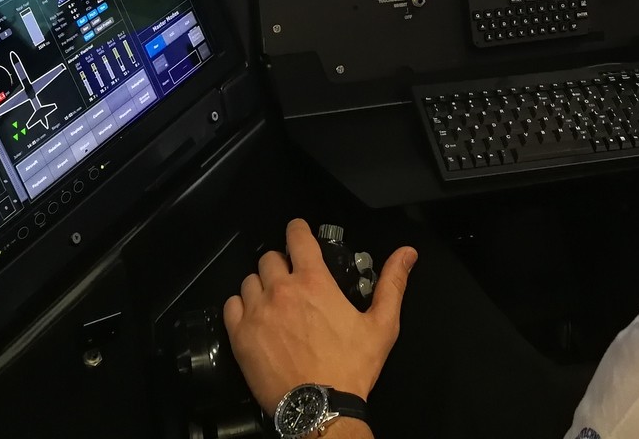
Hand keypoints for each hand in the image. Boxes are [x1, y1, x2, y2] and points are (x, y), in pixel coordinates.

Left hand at [223, 218, 417, 415]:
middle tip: (291, 280)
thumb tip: (407, 254)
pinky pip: (231, 305)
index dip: (297, 229)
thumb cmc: (351, 367)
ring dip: (261, 285)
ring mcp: (258, 312)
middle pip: (270, 258)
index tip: (298, 232)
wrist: (320, 409)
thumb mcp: (382, 325)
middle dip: (281, 264)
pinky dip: (241, 306)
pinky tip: (254, 317)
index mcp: (314, 282)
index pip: (297, 237)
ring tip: (273, 301)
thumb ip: (393, 284)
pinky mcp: (240, 336)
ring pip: (249, 280)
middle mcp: (282, 290)